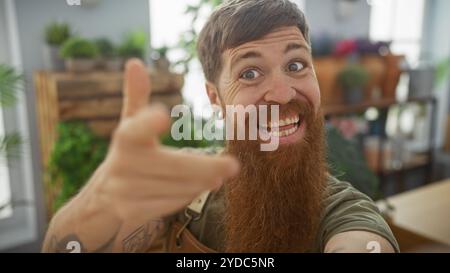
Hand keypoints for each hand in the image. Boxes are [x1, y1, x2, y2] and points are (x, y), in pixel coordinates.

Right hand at [93, 59, 239, 221]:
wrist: (104, 196)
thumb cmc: (128, 151)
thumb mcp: (130, 123)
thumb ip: (136, 95)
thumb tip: (135, 62)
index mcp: (125, 138)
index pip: (134, 130)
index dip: (147, 123)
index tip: (162, 114)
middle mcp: (123, 165)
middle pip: (172, 166)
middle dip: (205, 168)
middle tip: (233, 166)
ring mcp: (127, 190)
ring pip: (176, 187)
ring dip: (201, 182)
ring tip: (220, 175)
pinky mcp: (133, 211)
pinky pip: (171, 203)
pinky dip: (190, 195)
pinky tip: (202, 187)